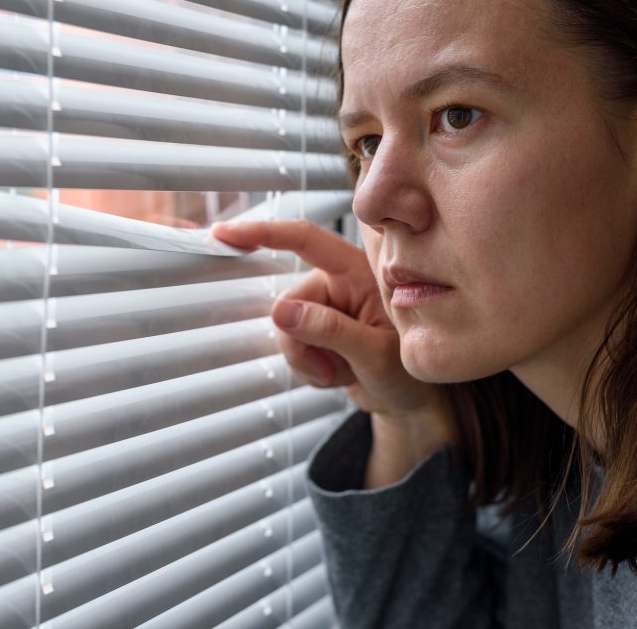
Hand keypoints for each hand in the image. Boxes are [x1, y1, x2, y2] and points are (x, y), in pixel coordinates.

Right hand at [211, 219, 442, 419]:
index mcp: (358, 270)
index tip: (225, 234)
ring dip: (307, 360)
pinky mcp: (316, 330)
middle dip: (301, 344)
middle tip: (333, 370)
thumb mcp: (375, 353)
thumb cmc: (409, 374)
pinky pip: (290, 346)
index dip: (263, 232)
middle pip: (288, 301)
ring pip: (284, 328)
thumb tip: (281, 312)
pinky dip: (308, 367)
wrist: (410, 403)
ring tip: (341, 372)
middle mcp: (339, 282)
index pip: (305, 240)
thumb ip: (330, 330)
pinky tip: (336, 374)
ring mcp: (326, 307)